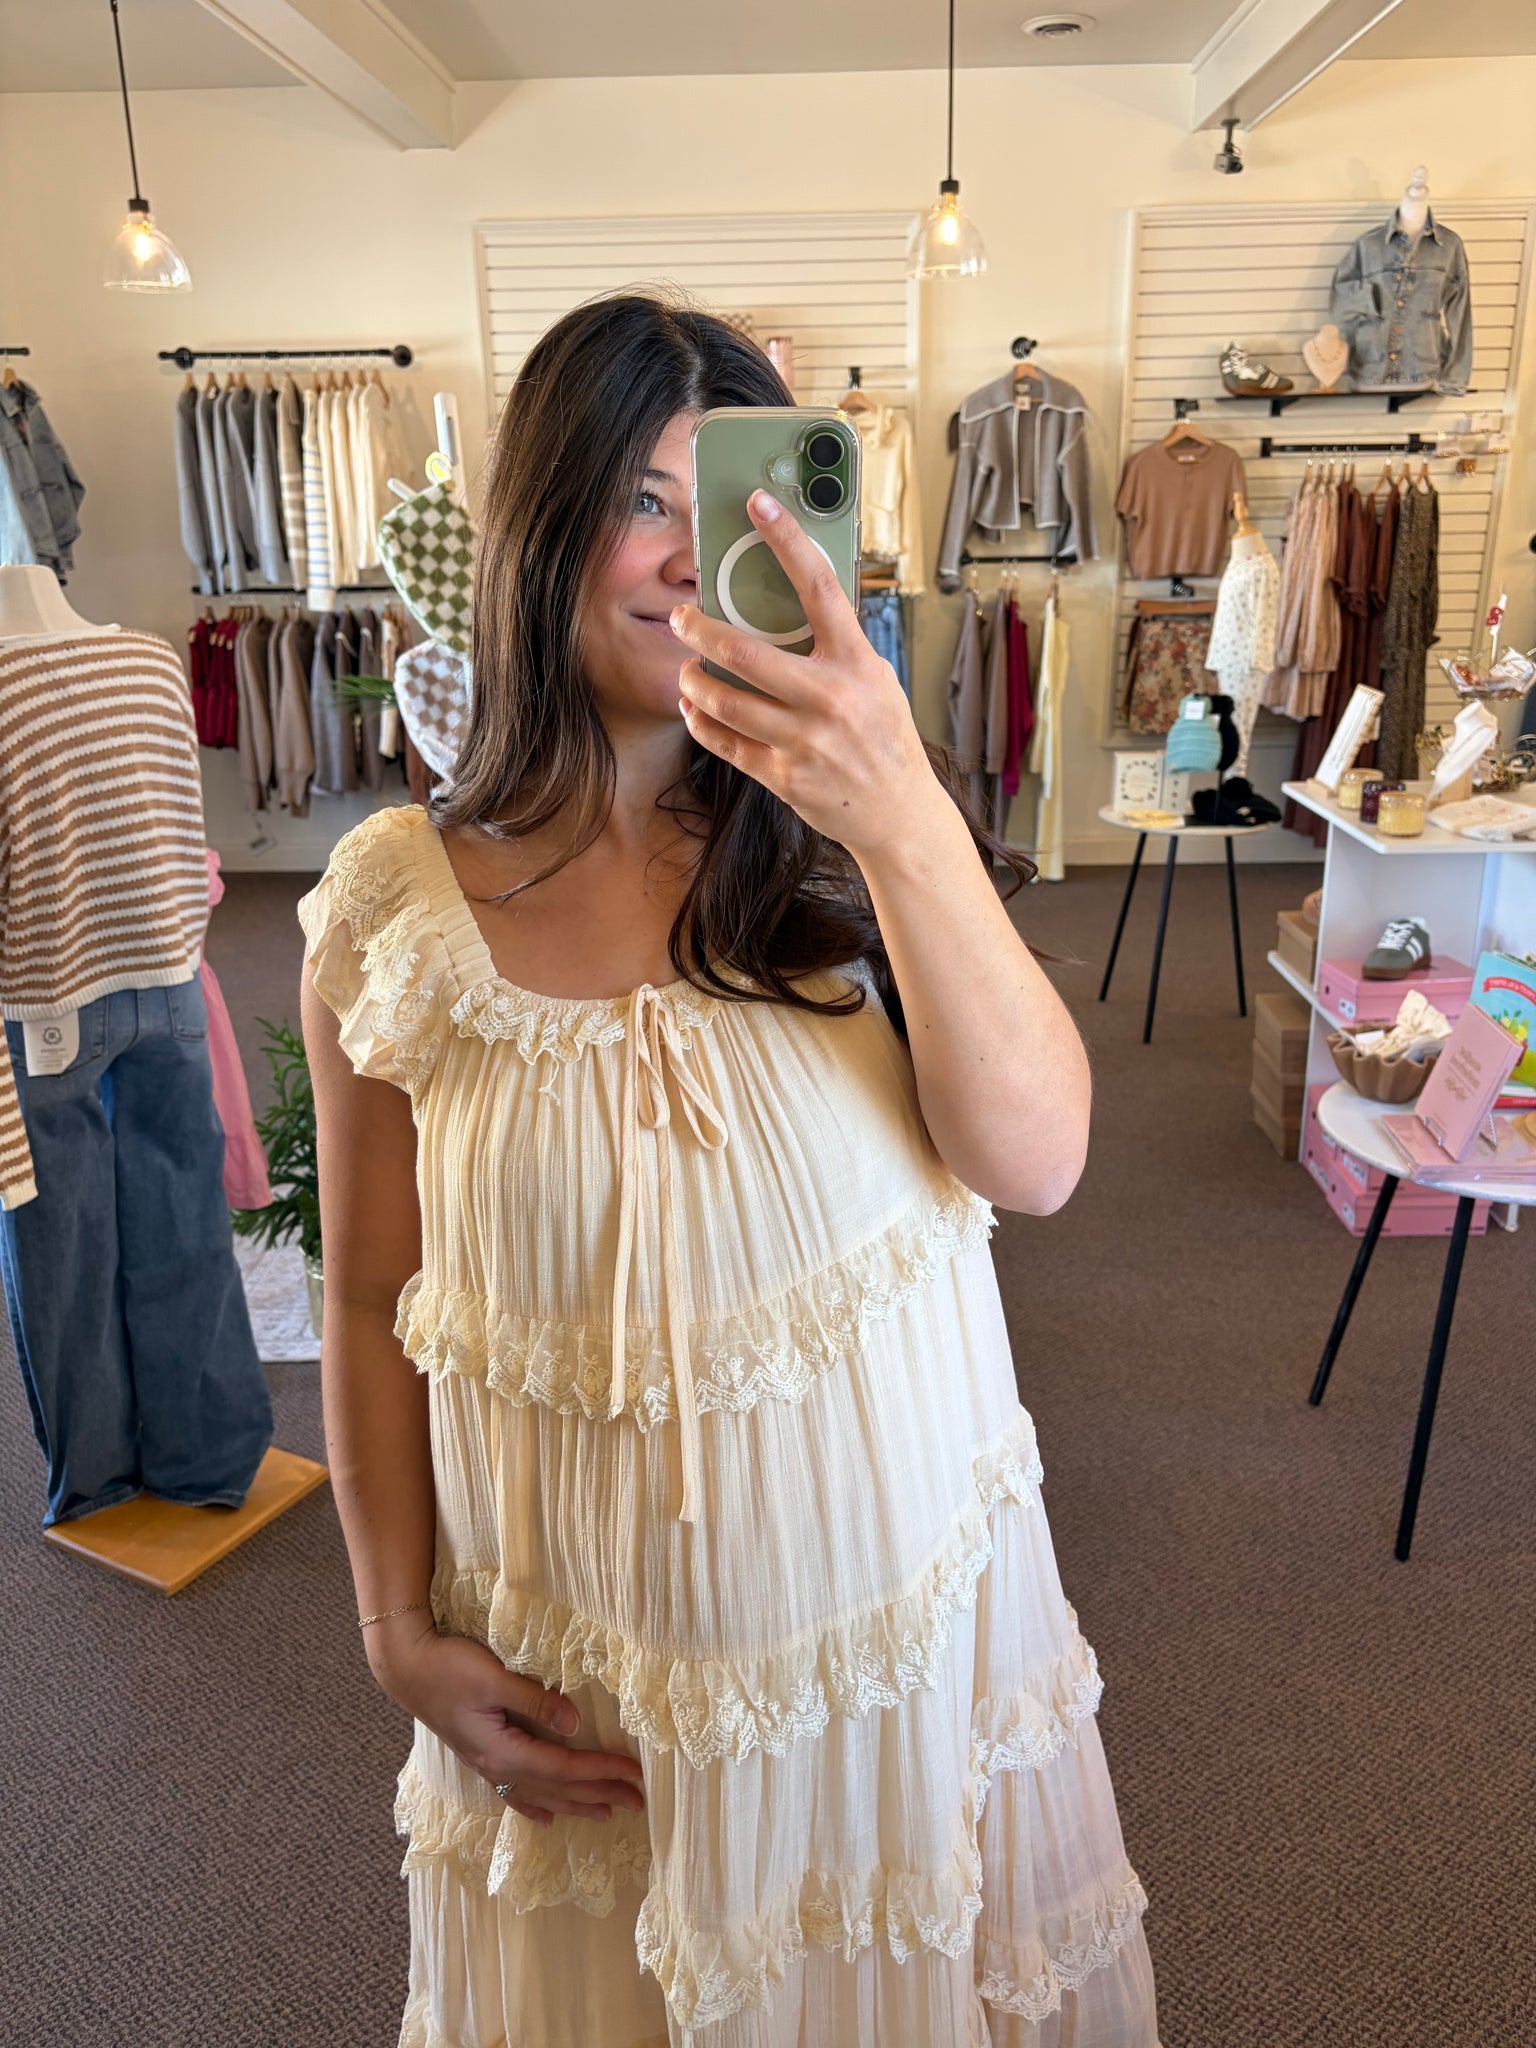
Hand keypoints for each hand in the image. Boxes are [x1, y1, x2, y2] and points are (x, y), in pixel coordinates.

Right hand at [368, 1614, 645, 1830]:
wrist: (406, 1668)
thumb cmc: (448, 1667)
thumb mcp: (494, 1677)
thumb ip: (535, 1699)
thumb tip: (576, 1724)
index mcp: (503, 1750)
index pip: (564, 1768)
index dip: (601, 1771)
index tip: (634, 1773)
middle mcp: (496, 1767)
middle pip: (557, 1789)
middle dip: (599, 1794)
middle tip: (638, 1801)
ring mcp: (487, 1766)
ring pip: (540, 1795)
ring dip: (576, 1805)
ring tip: (606, 1813)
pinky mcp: (480, 1756)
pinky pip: (516, 1792)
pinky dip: (537, 1806)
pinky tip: (548, 1818)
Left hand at [670, 490, 937, 860]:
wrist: (900, 813)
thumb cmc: (885, 738)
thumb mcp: (876, 679)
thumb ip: (838, 646)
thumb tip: (792, 603)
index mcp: (857, 661)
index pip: (819, 584)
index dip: (787, 538)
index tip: (759, 505)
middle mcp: (830, 697)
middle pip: (744, 651)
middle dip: (698, 630)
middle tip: (681, 617)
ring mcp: (805, 740)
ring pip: (724, 700)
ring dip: (692, 681)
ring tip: (686, 669)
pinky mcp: (784, 775)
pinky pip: (725, 743)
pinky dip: (701, 723)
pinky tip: (694, 709)